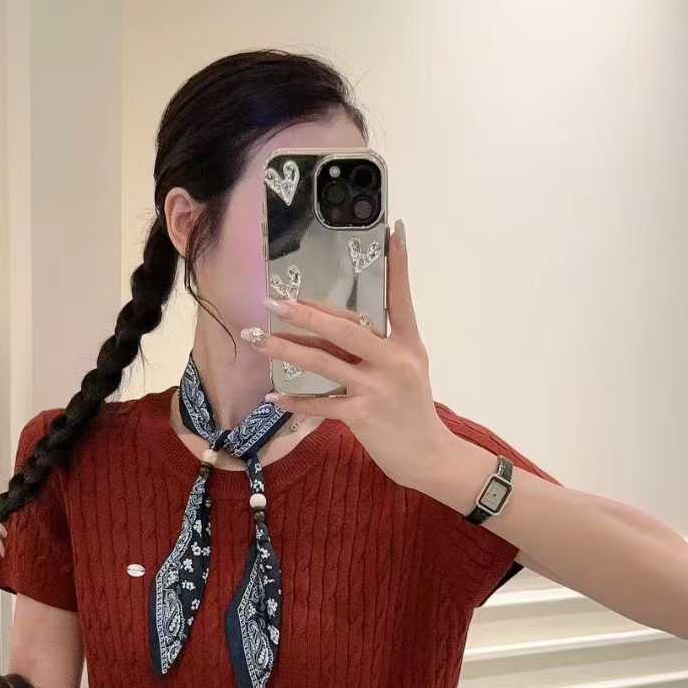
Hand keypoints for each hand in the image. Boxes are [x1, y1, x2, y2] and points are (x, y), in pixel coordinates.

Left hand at [252, 220, 452, 490]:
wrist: (429, 457)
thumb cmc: (412, 412)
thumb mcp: (406, 372)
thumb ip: (376, 348)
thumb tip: (331, 327)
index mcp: (408, 345)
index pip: (401, 298)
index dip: (399, 265)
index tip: (394, 230)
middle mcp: (394, 360)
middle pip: (345, 327)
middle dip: (306, 313)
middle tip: (275, 301)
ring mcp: (378, 388)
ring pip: (324, 362)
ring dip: (286, 350)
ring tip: (258, 340)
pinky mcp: (363, 415)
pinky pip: (320, 404)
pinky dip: (295, 402)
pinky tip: (273, 398)